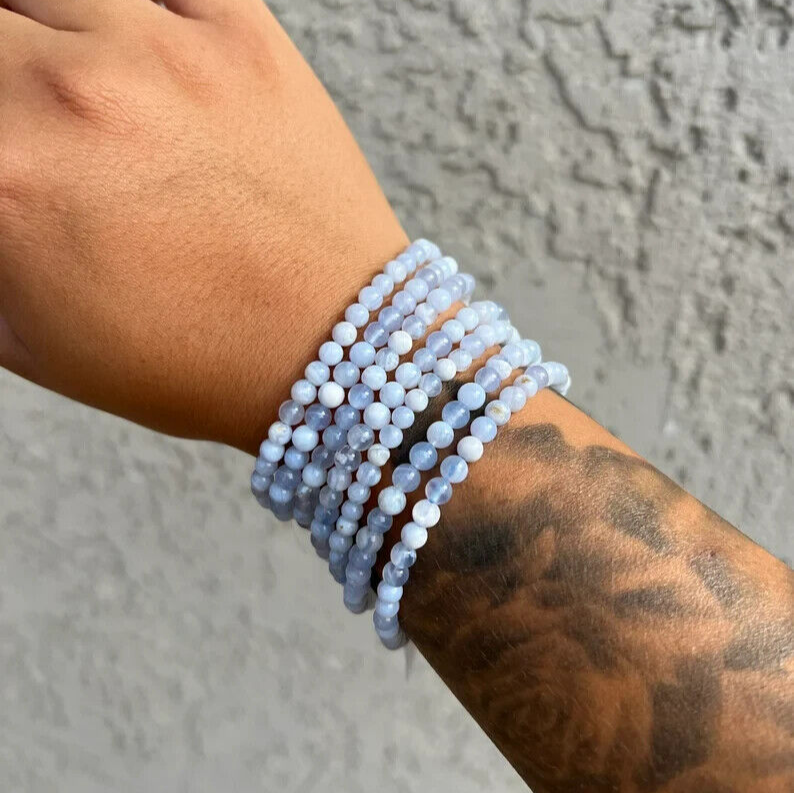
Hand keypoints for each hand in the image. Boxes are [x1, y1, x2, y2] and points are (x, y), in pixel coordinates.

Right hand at [0, 0, 406, 451]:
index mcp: (5, 178)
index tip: (9, 153)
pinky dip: (135, 17)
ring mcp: (166, 54)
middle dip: (4, 79)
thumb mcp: (34, 342)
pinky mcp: (243, 37)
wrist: (329, 347)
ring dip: (46, 36)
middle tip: (35, 125)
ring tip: (79, 95)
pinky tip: (143, 64)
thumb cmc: (192, 363)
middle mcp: (73, 96)